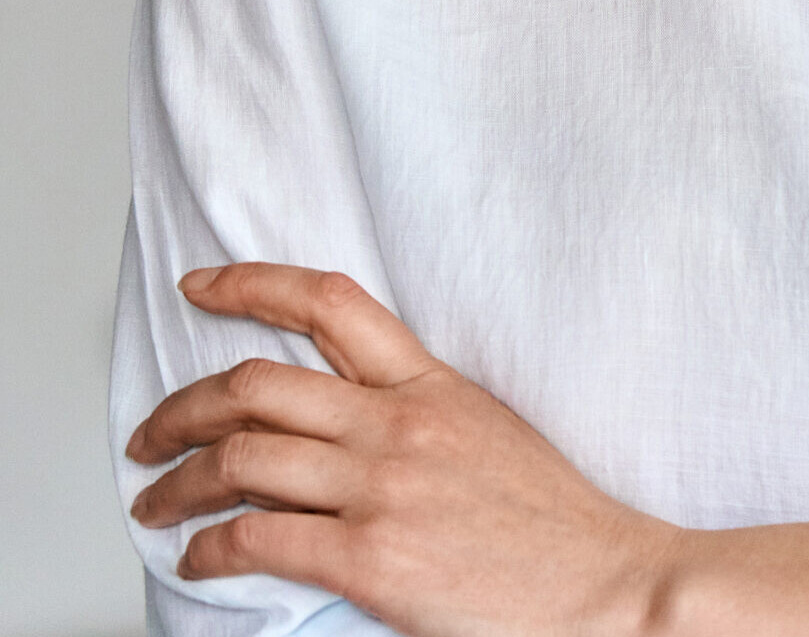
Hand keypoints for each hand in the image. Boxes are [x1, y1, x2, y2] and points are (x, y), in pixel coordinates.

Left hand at [126, 264, 680, 636]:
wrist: (603, 582)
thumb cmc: (550, 522)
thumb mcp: (485, 431)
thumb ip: (415, 415)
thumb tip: (343, 424)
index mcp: (429, 382)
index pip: (328, 302)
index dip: (251, 283)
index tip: (201, 285)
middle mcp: (397, 421)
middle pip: (257, 384)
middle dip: (182, 406)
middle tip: (149, 432)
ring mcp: (381, 487)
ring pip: (240, 458)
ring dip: (177, 481)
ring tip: (154, 502)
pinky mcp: (369, 557)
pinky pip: (257, 538)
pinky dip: (209, 548)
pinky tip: (198, 558)